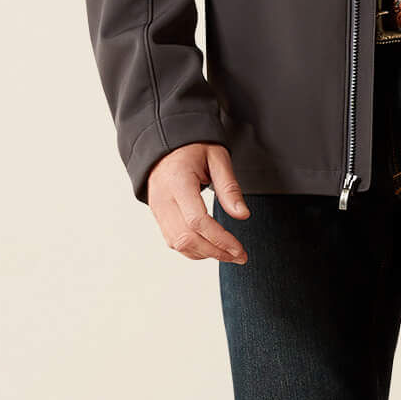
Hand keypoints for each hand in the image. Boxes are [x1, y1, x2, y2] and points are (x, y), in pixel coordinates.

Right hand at [146, 141, 250, 262]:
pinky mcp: (158, 215)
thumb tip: (242, 215)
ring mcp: (157, 209)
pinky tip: (211, 248)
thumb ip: (229, 188)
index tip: (239, 250)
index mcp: (178, 181)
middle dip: (215, 252)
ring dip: (205, 254)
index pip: (197, 220)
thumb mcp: (217, 158)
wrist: (165, 144)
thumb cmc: (193, 147)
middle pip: (186, 238)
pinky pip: (173, 240)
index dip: (219, 239)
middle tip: (239, 256)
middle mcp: (163, 198)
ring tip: (228, 254)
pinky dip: (192, 249)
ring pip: (178, 244)